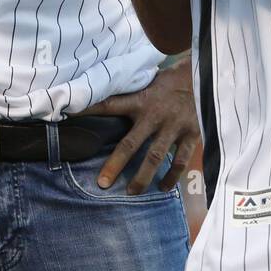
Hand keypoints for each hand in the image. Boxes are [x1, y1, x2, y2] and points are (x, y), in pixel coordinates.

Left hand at [79, 58, 199, 193]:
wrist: (202, 77)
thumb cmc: (167, 84)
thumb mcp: (145, 84)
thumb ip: (128, 96)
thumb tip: (97, 98)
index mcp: (140, 100)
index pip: (109, 105)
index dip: (88, 109)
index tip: (68, 115)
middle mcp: (155, 115)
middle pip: (131, 144)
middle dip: (116, 164)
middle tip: (103, 184)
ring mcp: (173, 126)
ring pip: (156, 157)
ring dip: (143, 177)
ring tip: (132, 193)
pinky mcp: (191, 134)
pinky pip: (181, 161)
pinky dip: (172, 176)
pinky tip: (164, 188)